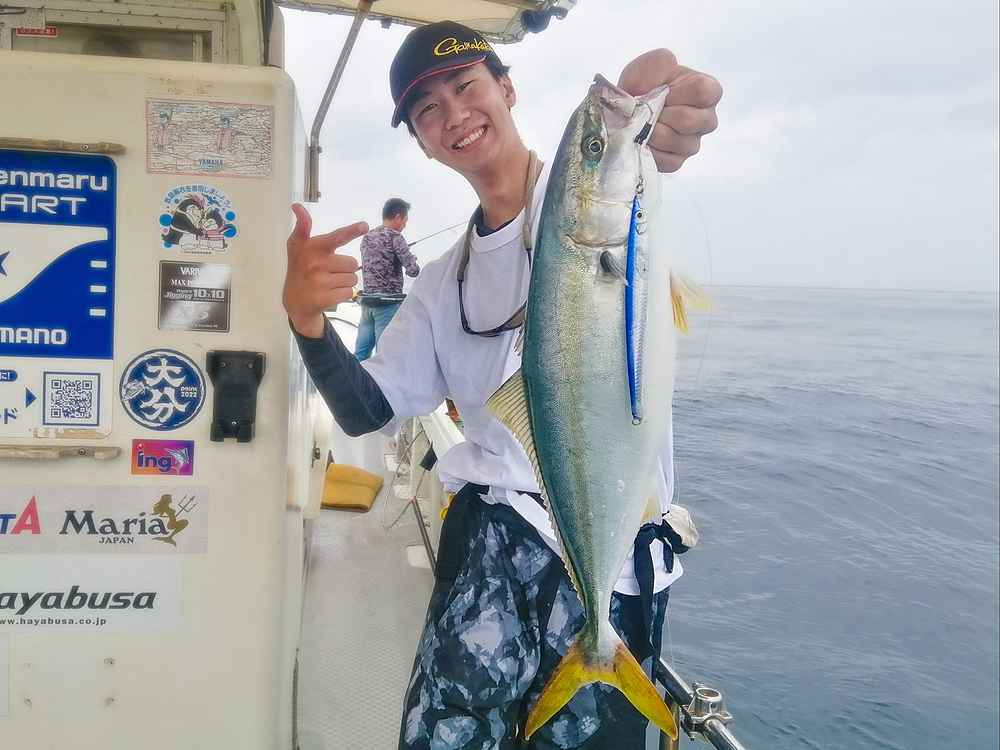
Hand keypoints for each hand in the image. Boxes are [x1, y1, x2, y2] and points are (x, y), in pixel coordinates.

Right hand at [283, 203, 366, 337]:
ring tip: (328, 283)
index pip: (336, 237)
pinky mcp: (323, 298)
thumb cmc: (301, 267)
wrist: (294, 300)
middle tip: (328, 272)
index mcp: (311, 247)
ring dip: (344, 282)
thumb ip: (302, 226)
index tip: (365, 225)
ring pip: (352, 278)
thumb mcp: (297, 245)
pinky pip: (349, 292)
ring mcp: (318, 282)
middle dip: (344, 268)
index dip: (351, 231)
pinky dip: (343, 294)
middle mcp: (314, 263)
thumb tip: (297, 206)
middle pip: (352, 262)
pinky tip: (330, 294)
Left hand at [618, 49, 722, 172]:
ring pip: (676, 142)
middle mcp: (706, 119)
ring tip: (641, 124)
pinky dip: (649, 150)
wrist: (626, 109)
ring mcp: (692, 143)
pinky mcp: (677, 161)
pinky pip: (667, 160)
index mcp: (707, 92)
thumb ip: (659, 64)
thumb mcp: (650, 65)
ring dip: (651, 132)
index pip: (705, 92)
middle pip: (689, 120)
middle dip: (661, 114)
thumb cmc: (645, 84)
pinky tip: (640, 140)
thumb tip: (661, 87)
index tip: (663, 91)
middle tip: (646, 110)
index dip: (678, 92)